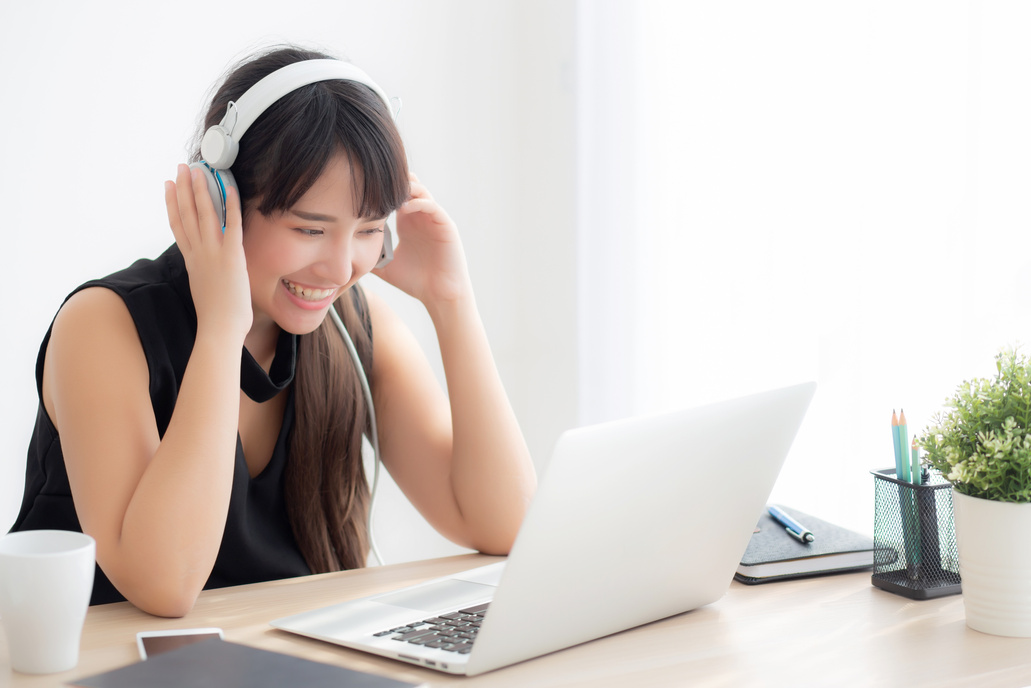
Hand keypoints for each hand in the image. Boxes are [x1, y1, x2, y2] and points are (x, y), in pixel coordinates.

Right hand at [164, 164, 251, 339]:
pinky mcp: (232, 256)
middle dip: (183, 188)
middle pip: (187, 213)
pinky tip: (229, 187)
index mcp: (192, 261)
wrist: (219, 329)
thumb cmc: (217, 318)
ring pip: (204, 214)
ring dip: (201, 189)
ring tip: (198, 169)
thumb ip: (204, 275)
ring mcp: (214, 253)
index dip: (172, 204)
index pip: (178, 226)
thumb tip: (206, 273)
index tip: (167, 186)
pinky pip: (231, 224)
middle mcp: (199, 253)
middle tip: (181, 167)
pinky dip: (230, 204)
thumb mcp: (204, 290)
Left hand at [373, 174, 472, 305]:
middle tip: (373, 184)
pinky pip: (432, 206)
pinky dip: (418, 203)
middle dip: (392, 183)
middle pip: (407, 187)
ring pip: (420, 191)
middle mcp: (420, 217)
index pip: (394, 196)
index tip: (361, 191)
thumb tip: (343, 256)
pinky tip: (404, 208)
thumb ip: (369, 256)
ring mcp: (433, 219)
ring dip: (406, 189)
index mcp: (407, 223)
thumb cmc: (415, 282)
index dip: (379, 190)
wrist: (439, 295)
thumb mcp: (385, 266)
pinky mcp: (445, 225)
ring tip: (388, 193)